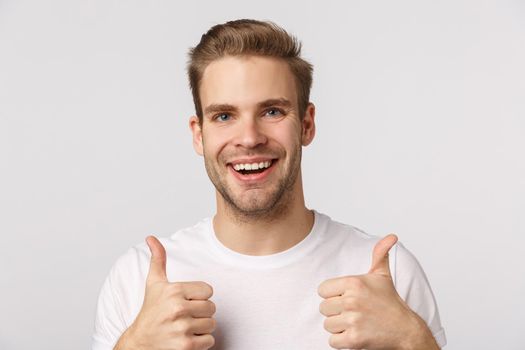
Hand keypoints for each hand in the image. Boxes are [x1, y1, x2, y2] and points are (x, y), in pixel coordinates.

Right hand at [115, 236, 215, 349]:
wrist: (139, 343)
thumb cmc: (150, 312)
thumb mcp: (154, 284)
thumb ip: (158, 259)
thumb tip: (151, 237)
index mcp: (174, 290)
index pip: (208, 290)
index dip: (199, 297)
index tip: (186, 301)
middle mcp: (178, 308)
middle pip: (212, 307)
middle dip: (201, 313)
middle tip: (185, 316)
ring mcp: (182, 328)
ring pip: (212, 324)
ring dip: (202, 328)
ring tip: (185, 327)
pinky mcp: (186, 346)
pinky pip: (210, 340)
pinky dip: (202, 342)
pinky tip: (187, 339)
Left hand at [318, 234, 435, 349]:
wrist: (406, 330)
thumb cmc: (390, 302)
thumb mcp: (383, 276)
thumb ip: (380, 254)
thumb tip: (391, 236)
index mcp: (354, 283)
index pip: (322, 290)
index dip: (333, 295)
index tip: (347, 298)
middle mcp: (352, 300)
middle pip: (324, 308)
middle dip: (336, 312)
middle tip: (354, 312)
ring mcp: (353, 321)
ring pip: (327, 325)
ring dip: (339, 327)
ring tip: (356, 323)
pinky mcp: (354, 340)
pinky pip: (333, 341)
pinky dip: (342, 341)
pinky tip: (355, 334)